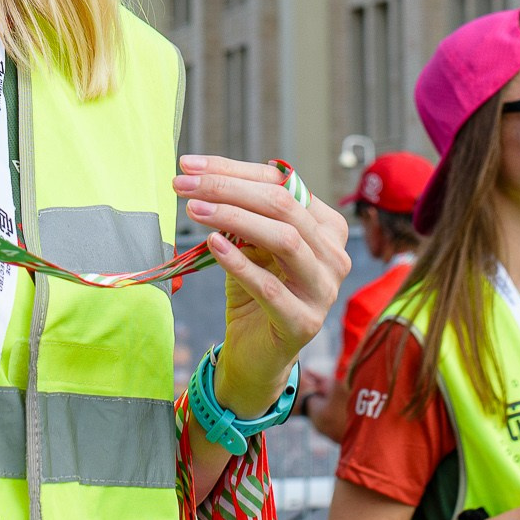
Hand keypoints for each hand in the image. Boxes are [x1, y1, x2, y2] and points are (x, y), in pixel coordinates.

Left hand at [174, 156, 351, 416]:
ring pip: (284, 239)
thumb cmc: (253, 290)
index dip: (234, 170)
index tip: (189, 165)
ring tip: (194, 209)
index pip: (283, 184)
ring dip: (234, 218)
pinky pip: (271, 286)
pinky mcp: (304, 322)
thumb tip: (203, 175)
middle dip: (229, 189)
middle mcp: (333, 255)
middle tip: (185, 184)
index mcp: (326, 227)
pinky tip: (214, 244)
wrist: (255, 354)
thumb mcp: (249, 244)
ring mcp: (324, 290)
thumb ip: (242, 212)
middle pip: (283, 205)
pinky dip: (240, 262)